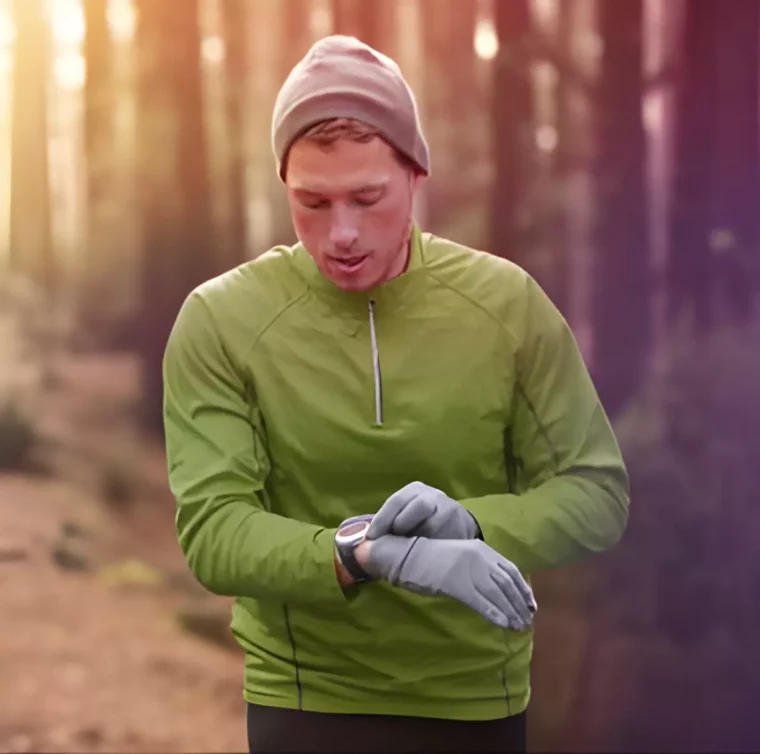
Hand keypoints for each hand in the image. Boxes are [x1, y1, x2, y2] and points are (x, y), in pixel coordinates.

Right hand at [364, 536, 536, 629]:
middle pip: (506, 583)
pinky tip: (505, 625)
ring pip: (497, 594)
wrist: (408, 554)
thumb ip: (476, 566)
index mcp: (480, 549)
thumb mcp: (459, 556)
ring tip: (520, 626)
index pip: (509, 569)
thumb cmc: (432, 557)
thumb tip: (494, 584)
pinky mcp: (457, 584)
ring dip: (511, 612)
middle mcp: (479, 557)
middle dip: (519, 603)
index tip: (531, 603)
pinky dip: (496, 614)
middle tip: (528, 620)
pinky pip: (482, 602)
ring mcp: (468, 570)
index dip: (522, 588)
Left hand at [366, 481, 480, 540]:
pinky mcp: (462, 525)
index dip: (382, 520)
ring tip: (409, 550)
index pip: (396, 501)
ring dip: (418, 539)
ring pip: (432, 524)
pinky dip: (432, 548)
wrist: (458, 525)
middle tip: (391, 545)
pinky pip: (443, 538)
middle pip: (419, 507)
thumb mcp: (406, 516)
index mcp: (414, 490)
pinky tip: (426, 554)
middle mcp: (432, 495)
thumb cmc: (422, 522)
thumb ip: (390, 524)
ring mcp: (448, 508)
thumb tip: (366, 542)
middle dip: (402, 526)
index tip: (371, 538)